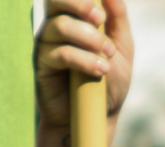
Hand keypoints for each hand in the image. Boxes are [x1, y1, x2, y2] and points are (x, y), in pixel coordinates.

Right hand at [36, 0, 134, 134]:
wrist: (98, 117)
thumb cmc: (109, 82)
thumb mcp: (122, 48)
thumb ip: (117, 18)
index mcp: (74, 17)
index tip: (101, 11)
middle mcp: (56, 26)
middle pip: (55, 0)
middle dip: (80, 4)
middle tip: (99, 20)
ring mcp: (47, 45)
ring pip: (61, 26)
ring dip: (89, 39)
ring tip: (107, 57)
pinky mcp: (42, 66)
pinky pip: (60, 53)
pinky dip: (84, 59)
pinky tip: (99, 71)